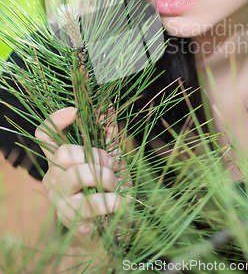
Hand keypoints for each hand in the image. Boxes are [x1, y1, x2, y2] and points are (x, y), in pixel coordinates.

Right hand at [35, 106, 125, 236]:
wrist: (111, 226)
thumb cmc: (108, 187)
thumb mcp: (112, 156)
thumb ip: (108, 133)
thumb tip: (107, 105)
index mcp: (60, 159)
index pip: (44, 135)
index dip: (55, 120)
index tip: (75, 111)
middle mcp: (53, 177)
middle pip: (63, 153)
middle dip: (95, 155)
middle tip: (112, 165)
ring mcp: (58, 199)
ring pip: (77, 176)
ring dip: (106, 177)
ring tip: (117, 185)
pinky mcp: (68, 219)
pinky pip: (92, 204)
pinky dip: (113, 201)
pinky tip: (120, 202)